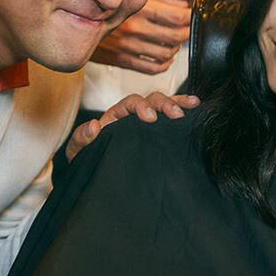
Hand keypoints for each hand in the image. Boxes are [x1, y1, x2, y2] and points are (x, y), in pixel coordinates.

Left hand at [65, 92, 199, 160]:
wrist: (97, 175)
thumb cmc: (88, 159)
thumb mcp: (79, 150)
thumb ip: (81, 138)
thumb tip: (94, 126)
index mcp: (116, 116)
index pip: (131, 103)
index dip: (141, 106)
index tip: (150, 118)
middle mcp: (134, 116)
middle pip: (152, 100)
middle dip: (165, 103)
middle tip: (176, 115)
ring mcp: (148, 125)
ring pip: (165, 106)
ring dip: (178, 103)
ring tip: (193, 105)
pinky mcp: (158, 136)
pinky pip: (172, 120)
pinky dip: (184, 111)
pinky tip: (196, 109)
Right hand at [90, 0, 190, 74]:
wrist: (78, 21)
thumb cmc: (110, 5)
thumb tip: (185, 5)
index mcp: (139, 8)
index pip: (176, 17)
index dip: (190, 18)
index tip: (193, 16)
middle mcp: (134, 28)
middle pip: (174, 36)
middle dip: (186, 34)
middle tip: (187, 30)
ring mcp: (128, 46)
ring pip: (166, 54)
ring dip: (174, 50)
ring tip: (174, 43)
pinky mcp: (121, 59)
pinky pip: (152, 68)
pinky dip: (163, 65)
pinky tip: (164, 57)